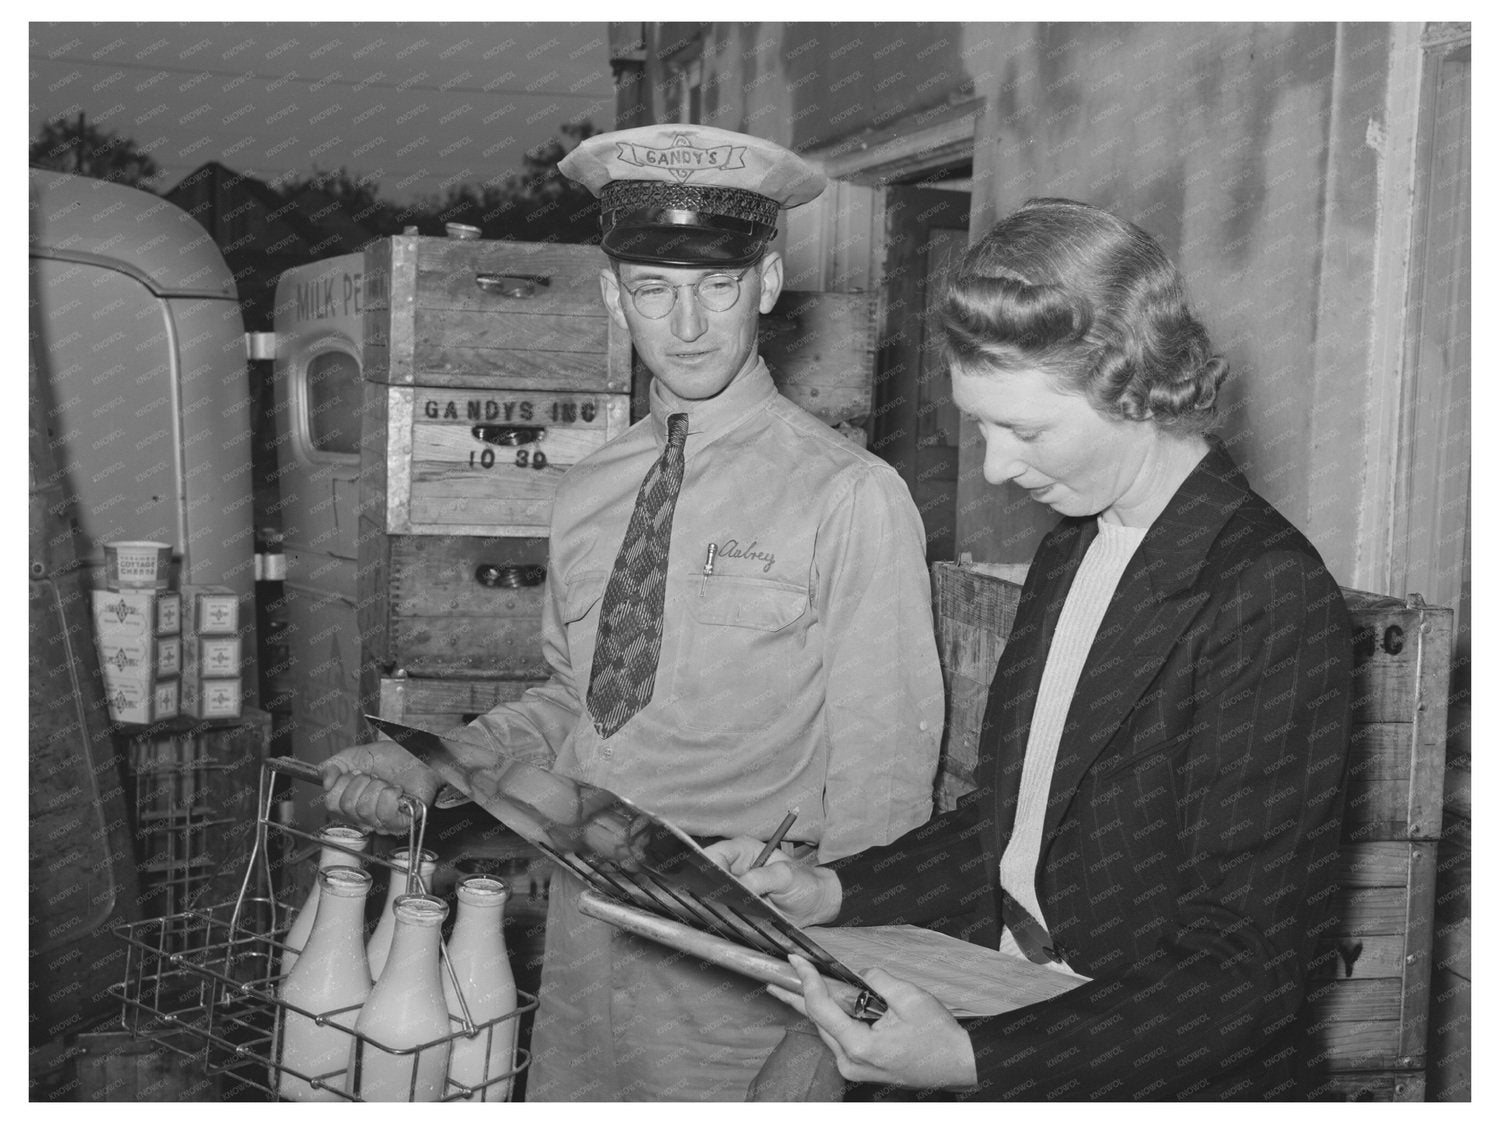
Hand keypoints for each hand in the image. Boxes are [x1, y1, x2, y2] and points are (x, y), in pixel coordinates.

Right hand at [321, 741, 439, 833]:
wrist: (418, 755)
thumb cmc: (392, 759)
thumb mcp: (355, 756)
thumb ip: (333, 765)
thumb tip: (325, 780)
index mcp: (351, 804)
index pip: (331, 803)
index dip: (341, 783)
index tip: (355, 772)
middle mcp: (364, 817)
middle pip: (348, 807)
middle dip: (361, 783)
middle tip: (374, 776)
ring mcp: (383, 823)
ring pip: (365, 810)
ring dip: (377, 787)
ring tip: (387, 782)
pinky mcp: (401, 823)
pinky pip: (385, 815)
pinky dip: (390, 795)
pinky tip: (397, 790)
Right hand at [703, 836, 841, 925]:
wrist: (814, 904)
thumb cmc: (804, 883)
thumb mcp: (786, 877)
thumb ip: (762, 878)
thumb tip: (740, 885)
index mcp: (744, 850)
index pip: (715, 854)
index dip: (710, 868)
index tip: (716, 885)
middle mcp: (735, 866)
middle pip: (710, 874)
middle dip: (712, 888)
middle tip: (722, 902)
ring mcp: (736, 886)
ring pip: (714, 894)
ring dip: (719, 903)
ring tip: (732, 911)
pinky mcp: (738, 904)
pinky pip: (723, 908)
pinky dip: (726, 914)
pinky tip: (734, 919)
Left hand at [770, 954, 976, 1089]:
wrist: (958, 1064)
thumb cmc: (938, 1036)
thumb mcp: (910, 998)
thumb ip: (878, 980)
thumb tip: (860, 974)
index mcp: (860, 1046)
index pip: (821, 1008)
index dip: (806, 980)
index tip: (795, 959)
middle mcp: (850, 1062)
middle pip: (816, 1021)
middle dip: (797, 993)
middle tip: (777, 973)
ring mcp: (854, 1068)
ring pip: (824, 1030)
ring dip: (809, 1005)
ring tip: (788, 986)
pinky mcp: (860, 1067)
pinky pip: (837, 1037)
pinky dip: (827, 1018)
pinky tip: (817, 1003)